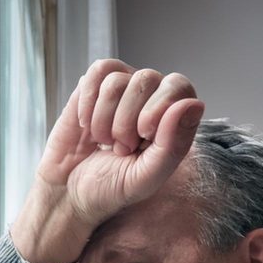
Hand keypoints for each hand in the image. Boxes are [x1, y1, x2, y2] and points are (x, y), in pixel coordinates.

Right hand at [11, 60, 203, 262]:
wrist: (69, 191)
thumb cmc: (112, 188)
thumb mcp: (146, 177)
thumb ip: (173, 145)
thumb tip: (193, 105)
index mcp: (172, 120)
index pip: (179, 87)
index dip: (159, 107)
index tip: (143, 136)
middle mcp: (151, 98)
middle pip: (146, 79)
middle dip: (126, 121)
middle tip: (120, 148)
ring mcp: (123, 88)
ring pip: (118, 80)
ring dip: (104, 118)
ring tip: (104, 141)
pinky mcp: (95, 85)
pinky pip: (97, 72)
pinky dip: (89, 101)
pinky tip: (87, 124)